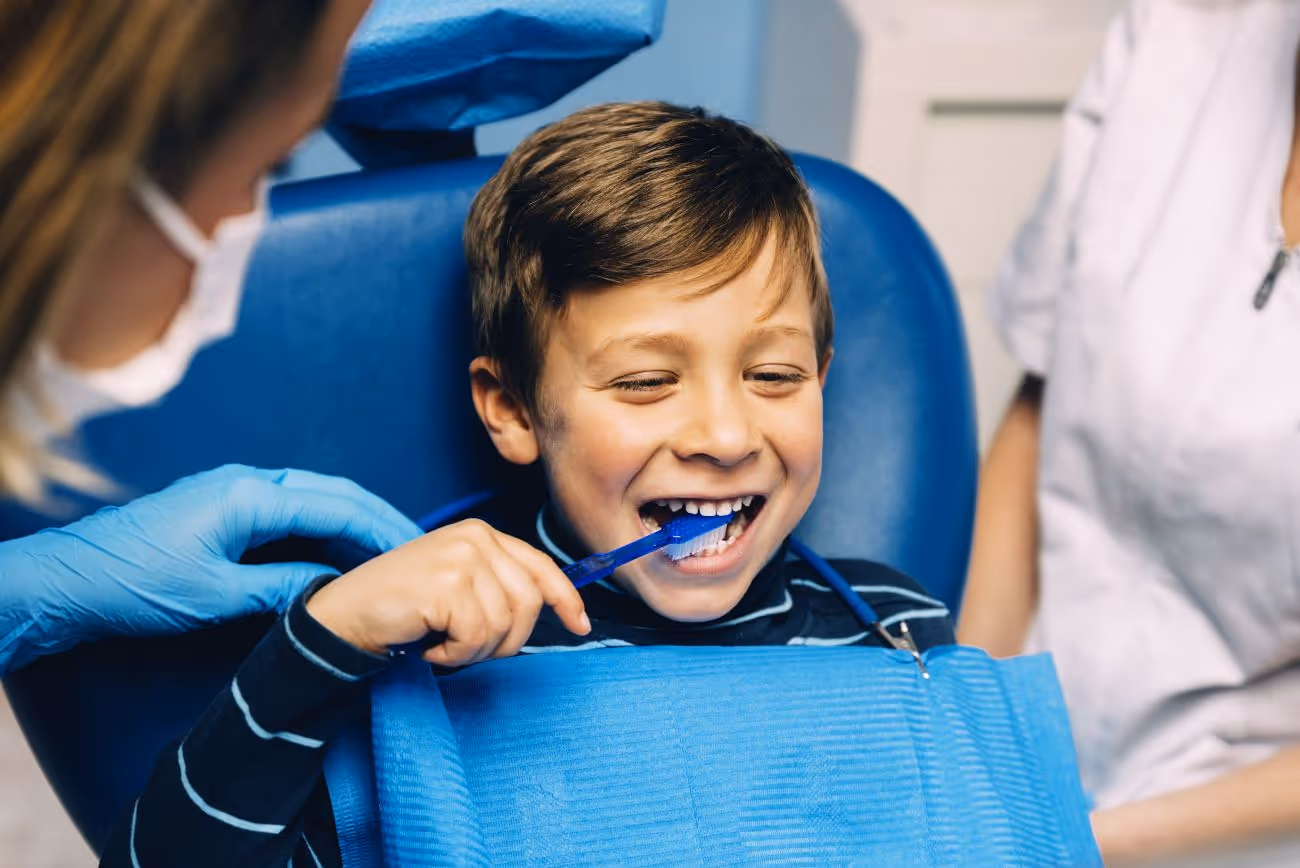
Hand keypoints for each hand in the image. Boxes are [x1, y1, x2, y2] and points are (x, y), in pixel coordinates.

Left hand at [0, 464, 419, 673]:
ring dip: (353, 521)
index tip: (418, 552)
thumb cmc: (132, 586)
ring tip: (390, 552)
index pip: (336, 507)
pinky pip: (290, 509)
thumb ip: (282, 588)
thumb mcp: (215, 596)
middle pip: (333, 492)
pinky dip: (323, 527)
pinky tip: (339, 553)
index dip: (382, 530)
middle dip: (378, 518)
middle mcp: (246, 482)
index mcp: (248, 495)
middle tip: (419, 548)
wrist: (65, 581)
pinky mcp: (223, 507)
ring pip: (314, 497)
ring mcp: (234, 491)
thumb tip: (336, 592)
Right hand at [306, 519, 590, 665]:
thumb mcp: (459, 585)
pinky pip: (477, 638)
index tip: (580, 625)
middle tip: (466, 646)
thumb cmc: (403, 607)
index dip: (566, 598)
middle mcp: (476, 538)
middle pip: (529, 603)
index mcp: (482, 534)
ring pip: (504, 625)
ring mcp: (462, 558)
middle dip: (505, 640)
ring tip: (442, 641)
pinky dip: (454, 654)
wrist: (345, 615)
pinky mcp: (447, 583)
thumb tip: (557, 609)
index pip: (541, 566)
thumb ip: (499, 586)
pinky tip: (429, 644)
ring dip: (473, 650)